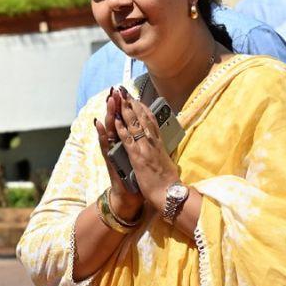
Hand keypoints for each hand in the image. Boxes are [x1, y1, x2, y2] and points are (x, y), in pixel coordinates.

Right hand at [93, 88, 144, 222]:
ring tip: (108, 100)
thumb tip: (151, 132)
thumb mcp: (144, 158)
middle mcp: (119, 146)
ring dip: (109, 115)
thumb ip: (143, 144)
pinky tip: (98, 124)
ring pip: (110, 131)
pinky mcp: (112, 163)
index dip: (126, 107)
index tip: (126, 93)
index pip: (127, 122)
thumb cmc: (139, 179)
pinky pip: (106, 146)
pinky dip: (102, 135)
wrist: (130, 198)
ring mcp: (114, 154)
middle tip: (114, 90)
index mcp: (129, 144)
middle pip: (117, 122)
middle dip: (116, 106)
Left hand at [112, 88, 179, 211]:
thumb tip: (161, 146)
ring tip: (119, 98)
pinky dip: (122, 129)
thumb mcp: (166, 162)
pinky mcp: (138, 158)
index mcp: (159, 144)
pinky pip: (128, 141)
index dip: (143, 109)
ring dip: (126, 111)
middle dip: (133, 104)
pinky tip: (116, 120)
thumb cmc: (168, 182)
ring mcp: (145, 149)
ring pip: (135, 125)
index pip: (151, 122)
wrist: (169, 194)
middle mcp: (153, 143)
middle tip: (125, 91)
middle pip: (142, 119)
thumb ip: (161, 152)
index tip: (137, 99)